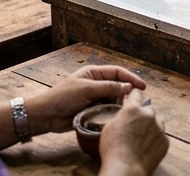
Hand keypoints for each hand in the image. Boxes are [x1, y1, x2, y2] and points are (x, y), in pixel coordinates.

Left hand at [24, 65, 146, 135]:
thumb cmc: (64, 97)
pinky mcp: (92, 110)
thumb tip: (128, 87)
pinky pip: (106, 109)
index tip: (142, 86)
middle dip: (126, 92)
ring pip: (113, 99)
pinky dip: (112, 112)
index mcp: (94, 73)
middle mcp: (96, 83)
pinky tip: (117, 116)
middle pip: (117, 85)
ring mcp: (94, 97)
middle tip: (134, 102)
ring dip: (119, 103)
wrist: (47, 115)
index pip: (117, 72)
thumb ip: (109, 87)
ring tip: (125, 110)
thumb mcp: (87, 89)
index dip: (131, 78)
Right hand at [99, 89, 168, 175]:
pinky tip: (145, 147)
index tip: (132, 99)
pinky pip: (161, 136)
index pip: (137, 93)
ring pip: (156, 122)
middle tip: (134, 125)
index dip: (134, 96)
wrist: (126, 168)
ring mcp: (159, 128)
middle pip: (148, 109)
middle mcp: (149, 115)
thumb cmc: (113, 148)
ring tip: (140, 138)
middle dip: (142, 114)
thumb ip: (121, 114)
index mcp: (134, 108)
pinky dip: (155, 139)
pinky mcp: (165, 141)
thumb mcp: (109, 126)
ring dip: (150, 126)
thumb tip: (125, 109)